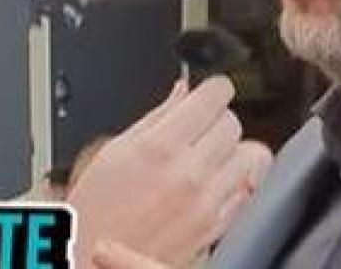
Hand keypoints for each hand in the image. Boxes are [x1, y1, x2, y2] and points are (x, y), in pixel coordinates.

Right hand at [66, 77, 268, 267]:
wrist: (92, 262)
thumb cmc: (94, 211)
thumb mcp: (113, 150)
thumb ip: (156, 116)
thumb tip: (183, 91)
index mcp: (159, 146)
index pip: (214, 96)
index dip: (213, 89)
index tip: (209, 92)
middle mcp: (188, 173)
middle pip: (233, 123)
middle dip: (217, 119)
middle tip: (198, 127)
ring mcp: (206, 202)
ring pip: (249, 155)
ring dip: (231, 150)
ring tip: (208, 156)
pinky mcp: (216, 227)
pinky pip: (246, 190)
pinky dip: (235, 181)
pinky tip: (211, 182)